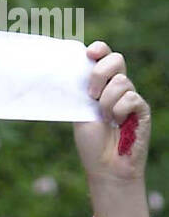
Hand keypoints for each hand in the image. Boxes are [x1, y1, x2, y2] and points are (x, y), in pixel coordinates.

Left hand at [74, 41, 150, 181]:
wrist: (105, 167)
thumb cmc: (92, 143)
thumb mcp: (80, 113)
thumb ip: (80, 92)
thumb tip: (74, 68)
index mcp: (102, 86)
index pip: (105, 57)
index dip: (100, 49)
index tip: (89, 53)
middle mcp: (118, 88)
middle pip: (116, 60)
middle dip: (100, 73)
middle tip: (92, 95)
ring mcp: (131, 97)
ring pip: (121, 82)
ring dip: (107, 103)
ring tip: (106, 120)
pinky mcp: (142, 109)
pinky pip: (130, 98)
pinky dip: (120, 112)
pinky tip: (119, 124)